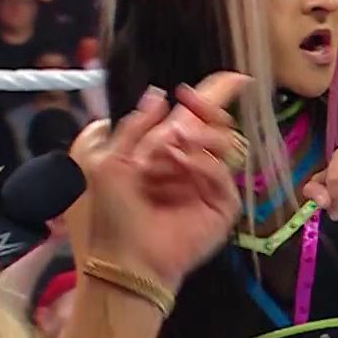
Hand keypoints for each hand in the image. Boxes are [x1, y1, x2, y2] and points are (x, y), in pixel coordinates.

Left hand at [65, 73, 251, 290]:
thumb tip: (159, 95)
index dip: (213, 96)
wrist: (126, 259)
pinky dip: (200, 162)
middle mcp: (193, 164)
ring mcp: (209, 184)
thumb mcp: (107, 162)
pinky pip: (221, 174)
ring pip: (226, 145)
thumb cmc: (112, 214)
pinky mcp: (222, 205)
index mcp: (168, 151)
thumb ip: (133, 127)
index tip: (230, 78)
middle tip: (190, 100)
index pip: (198, 118)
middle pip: (219, 126)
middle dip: (207, 109)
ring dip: (200, 135)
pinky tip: (178, 162)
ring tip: (171, 145)